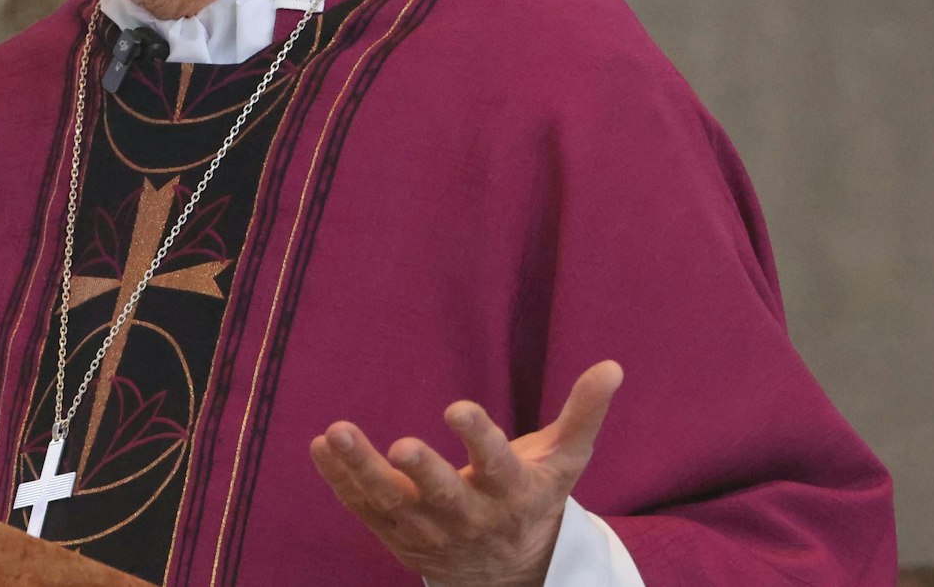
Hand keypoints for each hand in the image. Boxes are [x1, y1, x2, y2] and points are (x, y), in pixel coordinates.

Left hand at [308, 360, 623, 586]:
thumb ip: (583, 414)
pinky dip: (340, 481)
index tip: (457, 408)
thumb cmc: (533, 495)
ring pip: (393, 503)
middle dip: (423, 471)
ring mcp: (430, 530)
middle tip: (401, 444)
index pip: (498, 466)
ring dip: (361, 469)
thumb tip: (613, 366)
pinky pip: (364, 509)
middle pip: (445, 496)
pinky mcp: (397, 535)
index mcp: (512, 494)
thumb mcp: (564, 461)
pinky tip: (321, 446)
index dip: (479, 439)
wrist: (509, 570)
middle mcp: (471, 517)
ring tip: (335, 433)